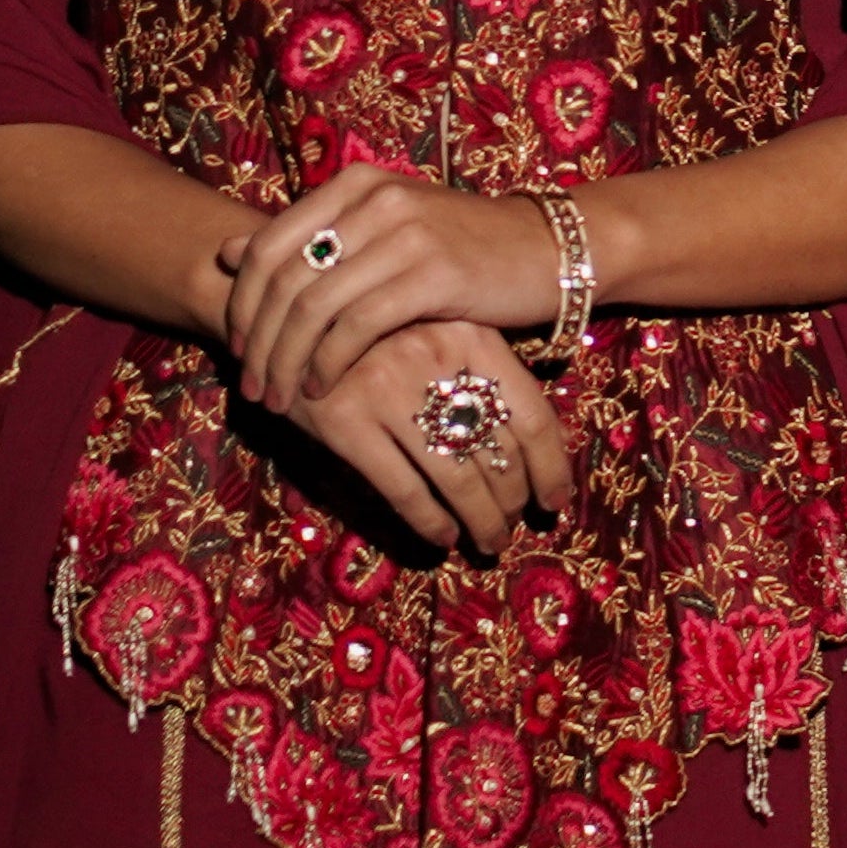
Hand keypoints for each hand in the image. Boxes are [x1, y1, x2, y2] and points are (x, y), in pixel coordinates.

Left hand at [218, 161, 564, 412]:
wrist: (549, 249)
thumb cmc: (462, 248)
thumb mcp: (382, 233)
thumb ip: (309, 240)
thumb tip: (226, 251)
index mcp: (356, 184)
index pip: (269, 245)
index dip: (243, 302)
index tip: (239, 348)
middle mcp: (375, 199)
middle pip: (285, 279)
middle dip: (260, 341)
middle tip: (253, 386)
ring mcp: (405, 234)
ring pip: (314, 307)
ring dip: (287, 361)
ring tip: (280, 398)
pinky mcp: (433, 273)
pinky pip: (357, 326)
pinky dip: (329, 363)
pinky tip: (324, 388)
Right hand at [273, 314, 571, 553]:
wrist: (289, 306)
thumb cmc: (380, 327)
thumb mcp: (440, 328)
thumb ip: (481, 372)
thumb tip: (533, 444)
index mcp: (472, 335)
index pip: (535, 415)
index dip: (552, 466)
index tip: (557, 498)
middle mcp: (436, 361)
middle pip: (500, 453)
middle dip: (514, 501)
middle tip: (515, 524)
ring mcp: (388, 389)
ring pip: (457, 478)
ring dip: (481, 521)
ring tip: (489, 541)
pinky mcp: (344, 421)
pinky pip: (404, 489)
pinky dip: (430, 521)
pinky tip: (442, 536)